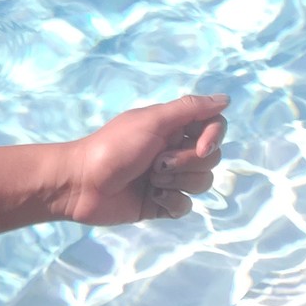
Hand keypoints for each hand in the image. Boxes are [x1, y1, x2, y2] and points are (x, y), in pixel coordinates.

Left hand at [61, 93, 228, 225]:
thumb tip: (226, 100)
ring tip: (150, 180)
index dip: (213, 137)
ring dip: (177, 181)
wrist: (80, 185)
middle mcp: (172, 151)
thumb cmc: (112, 148)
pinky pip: (185, 206)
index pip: (214, 127)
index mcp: (172, 127)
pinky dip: (171, 201)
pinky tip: (151, 197)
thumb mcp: (152, 121)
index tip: (199, 146)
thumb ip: (189, 109)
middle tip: (156, 163)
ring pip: (202, 183)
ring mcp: (167, 178)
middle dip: (186, 163)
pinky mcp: (159, 203)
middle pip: (211, 158)